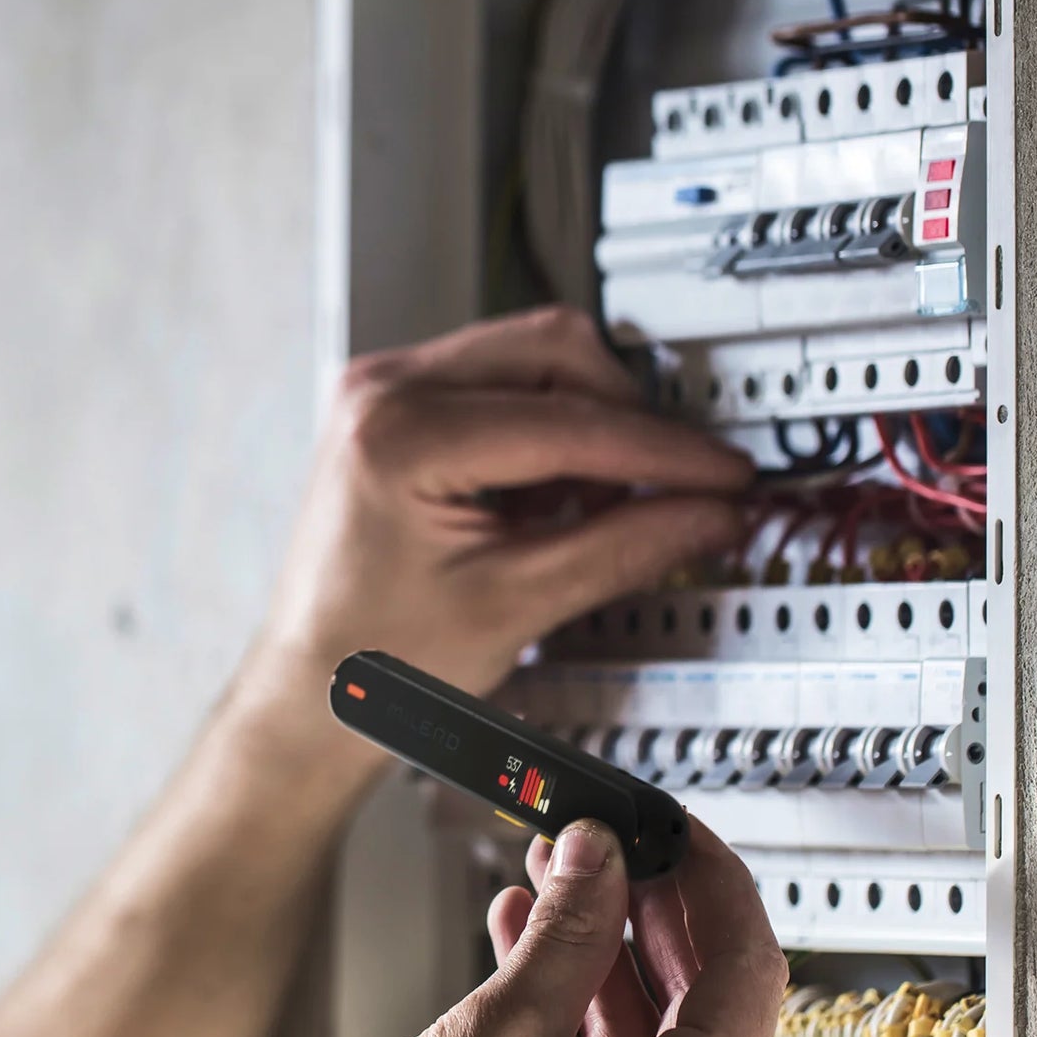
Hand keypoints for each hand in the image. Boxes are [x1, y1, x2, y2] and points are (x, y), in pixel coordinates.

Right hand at [244, 818, 785, 1036]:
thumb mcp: (503, 1028)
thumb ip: (568, 929)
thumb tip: (598, 856)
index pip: (747, 968)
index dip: (709, 881)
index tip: (672, 829)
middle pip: (707, 1002)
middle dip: (646, 913)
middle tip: (600, 847)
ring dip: (604, 957)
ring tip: (546, 888)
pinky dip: (585, 1014)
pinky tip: (530, 956)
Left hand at [251, 307, 751, 700]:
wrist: (311, 685)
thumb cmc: (375, 658)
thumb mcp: (516, 605)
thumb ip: (626, 548)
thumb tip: (710, 511)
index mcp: (398, 435)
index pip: (571, 421)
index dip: (666, 451)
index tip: (726, 476)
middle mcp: (382, 390)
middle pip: (557, 351)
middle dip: (625, 420)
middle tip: (666, 490)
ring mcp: (384, 390)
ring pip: (535, 358)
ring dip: (586, 427)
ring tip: (582, 514)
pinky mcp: (396, 406)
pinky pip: (502, 384)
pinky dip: (547, 434)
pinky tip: (541, 505)